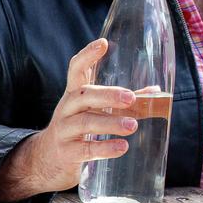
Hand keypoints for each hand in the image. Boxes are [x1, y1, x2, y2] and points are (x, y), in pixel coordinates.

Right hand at [0, 38, 139, 202]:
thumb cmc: (79, 127)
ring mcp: (64, 130)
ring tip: (133, 126)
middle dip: (108, 95)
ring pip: (85, 122)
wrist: (47, 159)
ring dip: (110, 123)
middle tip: (130, 98)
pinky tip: (122, 147)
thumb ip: (122, 102)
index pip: (76, 69)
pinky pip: (85, 149)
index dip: (87, 55)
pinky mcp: (66, 152)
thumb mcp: (94, 110)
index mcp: (75, 93)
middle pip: (84, 95)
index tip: (103, 43)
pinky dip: (105, 148)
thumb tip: (156, 92)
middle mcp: (67, 108)